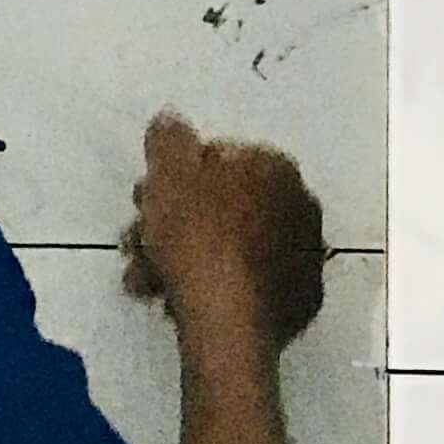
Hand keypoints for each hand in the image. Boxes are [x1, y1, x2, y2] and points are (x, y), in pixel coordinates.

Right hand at [123, 111, 326, 348]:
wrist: (227, 322)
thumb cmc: (196, 237)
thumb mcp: (167, 172)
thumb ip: (168, 138)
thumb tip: (172, 121)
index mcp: (276, 167)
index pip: (220, 157)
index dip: (176, 176)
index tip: (148, 199)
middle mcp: (301, 207)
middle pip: (224, 206)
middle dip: (175, 222)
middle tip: (139, 242)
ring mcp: (304, 260)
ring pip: (230, 249)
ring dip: (184, 260)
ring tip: (147, 282)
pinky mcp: (297, 305)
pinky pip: (246, 286)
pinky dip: (215, 289)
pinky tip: (180, 302)